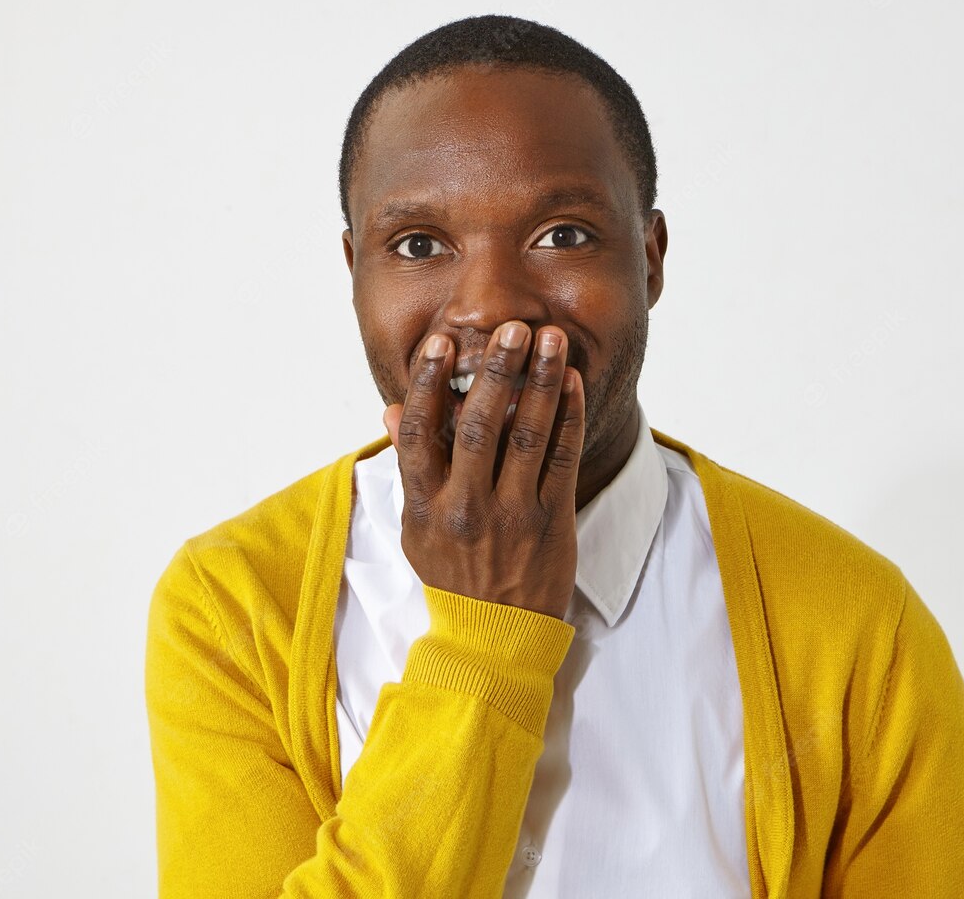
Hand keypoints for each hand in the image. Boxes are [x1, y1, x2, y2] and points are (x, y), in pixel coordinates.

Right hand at [381, 321, 583, 621]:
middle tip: (511, 327)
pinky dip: (568, 416)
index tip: (443, 343)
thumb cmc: (453, 574)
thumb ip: (409, 467)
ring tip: (549, 338)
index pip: (420, 433)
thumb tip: (392, 410)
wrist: (495, 636)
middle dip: (496, 371)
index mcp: (425, 506)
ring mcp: (511, 515)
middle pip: (477, 426)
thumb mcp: (416, 528)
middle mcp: (465, 508)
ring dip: (540, 382)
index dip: (431, 384)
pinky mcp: (551, 522)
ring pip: (525, 436)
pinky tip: (571, 382)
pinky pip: (562, 459)